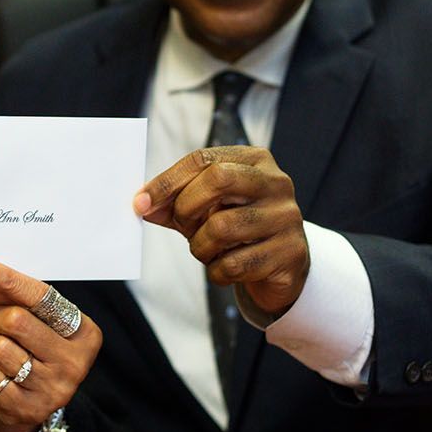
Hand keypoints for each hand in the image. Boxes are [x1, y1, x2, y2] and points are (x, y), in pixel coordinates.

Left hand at [0, 260, 100, 431]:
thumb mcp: (30, 322)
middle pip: (16, 321)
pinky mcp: (26, 408)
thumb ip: (12, 297)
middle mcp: (74, 362)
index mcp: (84, 333)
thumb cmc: (28, 353)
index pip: (42, 297)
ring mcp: (52, 389)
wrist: (22, 409)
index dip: (9, 280)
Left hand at [134, 145, 309, 318]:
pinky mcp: (291, 253)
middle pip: (218, 180)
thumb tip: (141, 204)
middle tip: (182, 227)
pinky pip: (234, 264)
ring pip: (222, 227)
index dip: (167, 182)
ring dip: (200, 246)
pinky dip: (217, 272)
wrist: (282, 266)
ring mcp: (287, 217)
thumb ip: (174, 203)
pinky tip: (225, 269)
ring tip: (207, 250)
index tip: (140, 203)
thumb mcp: (206, 209)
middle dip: (186, 208)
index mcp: (255, 160)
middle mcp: (276, 182)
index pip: (203, 159)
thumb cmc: (238, 229)